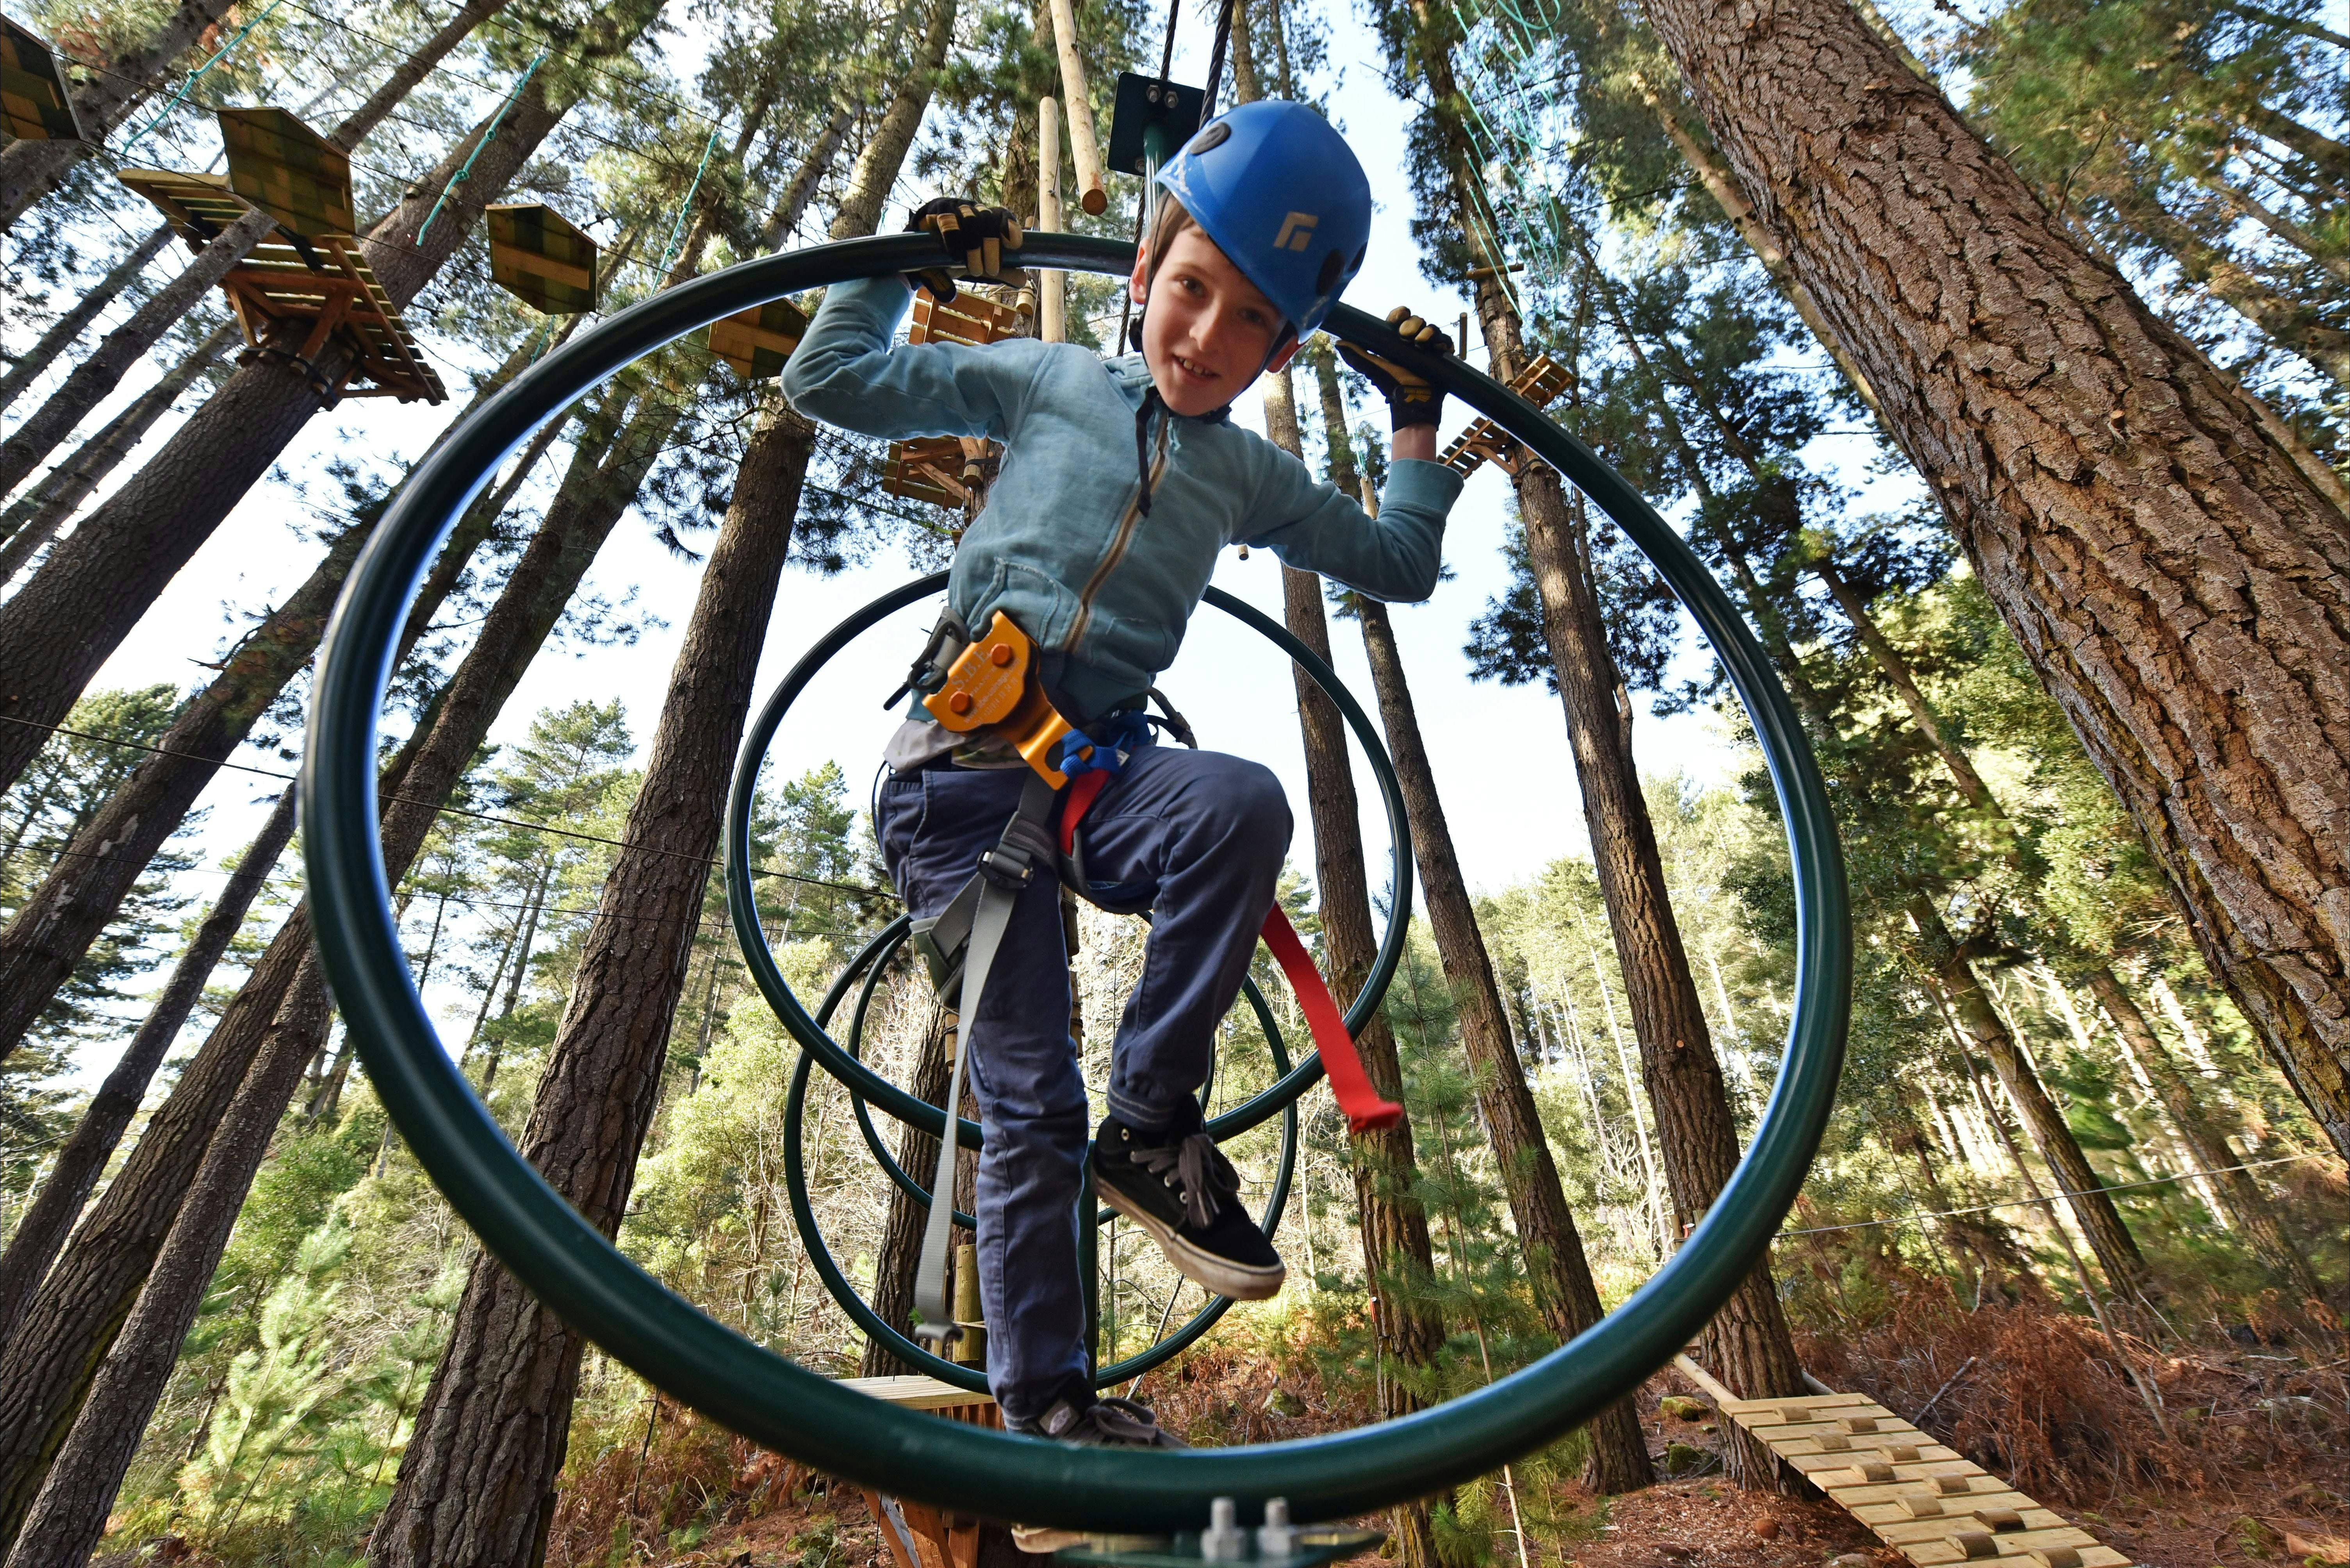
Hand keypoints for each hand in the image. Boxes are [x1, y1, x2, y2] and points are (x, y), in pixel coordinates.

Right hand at [906, 197, 1024, 301]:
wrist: (921, 254)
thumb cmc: (956, 257)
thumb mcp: (980, 266)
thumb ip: (1001, 272)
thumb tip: (1023, 279)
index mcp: (987, 220)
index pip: (1003, 215)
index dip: (1010, 227)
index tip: (1014, 245)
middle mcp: (973, 211)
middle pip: (988, 220)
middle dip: (992, 247)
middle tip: (990, 270)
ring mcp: (955, 208)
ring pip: (970, 220)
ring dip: (975, 247)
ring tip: (975, 270)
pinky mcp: (937, 210)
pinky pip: (947, 220)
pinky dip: (953, 239)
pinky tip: (955, 255)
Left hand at [1336, 307, 1453, 431]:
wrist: (1413, 405)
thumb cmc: (1392, 385)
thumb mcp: (1373, 368)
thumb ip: (1357, 355)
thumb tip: (1338, 342)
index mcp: (1397, 340)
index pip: (1400, 318)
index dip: (1400, 314)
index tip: (1398, 317)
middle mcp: (1414, 341)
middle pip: (1417, 320)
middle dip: (1414, 323)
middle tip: (1407, 336)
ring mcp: (1429, 348)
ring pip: (1433, 328)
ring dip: (1428, 332)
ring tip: (1422, 343)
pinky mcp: (1442, 356)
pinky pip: (1447, 341)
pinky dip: (1444, 342)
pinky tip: (1438, 348)